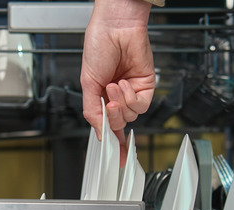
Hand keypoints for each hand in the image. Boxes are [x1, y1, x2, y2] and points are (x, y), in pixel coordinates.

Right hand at [81, 0, 155, 154]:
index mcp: (101, 96)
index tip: (117, 158)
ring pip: (131, 116)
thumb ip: (92, 110)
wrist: (115, 26)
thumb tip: (98, 132)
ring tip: (114, 85)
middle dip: (112, 117)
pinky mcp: (146, 85)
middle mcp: (118, 96)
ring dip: (121, 103)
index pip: (108, 125)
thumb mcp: (87, 83)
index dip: (113, 143)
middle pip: (119, 123)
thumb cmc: (98, 45)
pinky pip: (141, 104)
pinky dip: (131, 97)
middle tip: (106, 104)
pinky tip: (125, 84)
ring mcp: (132, 91)